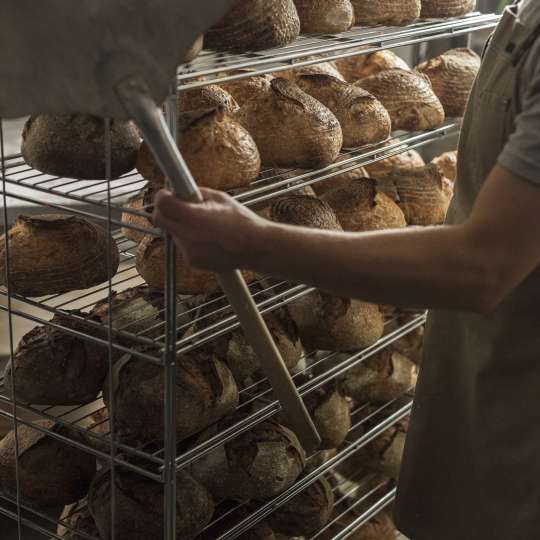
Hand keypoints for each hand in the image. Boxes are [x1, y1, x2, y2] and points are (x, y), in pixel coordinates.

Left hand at [153, 188, 268, 272]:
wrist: (256, 248)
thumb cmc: (242, 221)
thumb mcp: (220, 198)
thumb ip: (196, 194)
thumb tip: (180, 191)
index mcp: (194, 217)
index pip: (162, 204)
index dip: (162, 196)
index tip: (167, 194)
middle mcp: (187, 236)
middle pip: (160, 220)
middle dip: (165, 211)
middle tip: (178, 207)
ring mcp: (189, 251)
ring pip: (172, 233)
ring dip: (181, 226)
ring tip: (205, 226)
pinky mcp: (193, 262)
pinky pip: (184, 246)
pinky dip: (191, 241)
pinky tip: (209, 239)